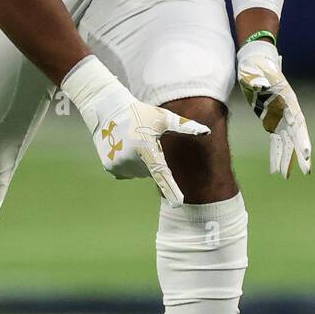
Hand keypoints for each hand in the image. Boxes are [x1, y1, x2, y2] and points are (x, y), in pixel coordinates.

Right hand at [60, 56, 208, 206]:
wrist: (107, 110)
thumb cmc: (140, 112)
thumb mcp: (163, 118)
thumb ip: (185, 127)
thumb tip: (206, 131)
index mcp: (146, 148)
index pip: (161, 173)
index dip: (171, 189)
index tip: (178, 203)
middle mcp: (131, 160)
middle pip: (151, 170)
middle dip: (151, 159)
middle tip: (142, 139)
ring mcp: (118, 165)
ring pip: (139, 172)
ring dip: (139, 162)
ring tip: (131, 142)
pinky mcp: (110, 167)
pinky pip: (126, 172)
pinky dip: (128, 164)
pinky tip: (123, 148)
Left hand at [236, 38, 310, 177]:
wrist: (254, 62)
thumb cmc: (256, 67)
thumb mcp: (255, 72)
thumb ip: (259, 81)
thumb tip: (261, 86)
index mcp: (287, 101)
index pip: (298, 123)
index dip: (303, 139)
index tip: (307, 154)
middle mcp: (287, 111)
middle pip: (296, 136)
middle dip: (300, 155)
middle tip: (307, 171)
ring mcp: (280, 117)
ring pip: (286, 142)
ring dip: (286, 159)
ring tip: (284, 176)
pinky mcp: (271, 121)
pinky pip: (275, 141)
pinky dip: (275, 154)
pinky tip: (274, 168)